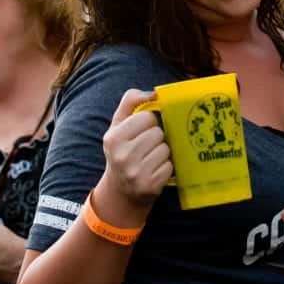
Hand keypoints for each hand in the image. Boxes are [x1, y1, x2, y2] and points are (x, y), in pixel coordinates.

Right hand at [100, 89, 173, 210]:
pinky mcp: (150, 186)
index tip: (140, 132)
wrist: (120, 190)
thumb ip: (131, 101)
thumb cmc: (122, 150)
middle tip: (146, 148)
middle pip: (158, 133)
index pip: (147, 117)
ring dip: (162, 153)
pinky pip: (170, 166)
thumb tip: (153, 93)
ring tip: (150, 159)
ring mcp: (135, 173)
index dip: (148, 123)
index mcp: (113, 138)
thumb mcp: (119, 125)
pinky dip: (166, 167)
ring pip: (165, 149)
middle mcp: (122, 156)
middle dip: (156, 138)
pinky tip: (154, 171)